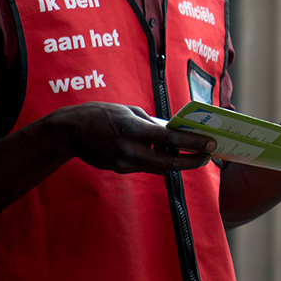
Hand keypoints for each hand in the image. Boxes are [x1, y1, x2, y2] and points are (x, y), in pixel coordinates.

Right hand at [43, 102, 216, 173]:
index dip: (194, 142)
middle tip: (208, 155)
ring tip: (191, 152)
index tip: (211, 143)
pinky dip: (157, 160)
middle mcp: (129, 149)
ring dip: (176, 160)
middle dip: (192, 160)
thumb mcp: (129, 111)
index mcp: (133, 129)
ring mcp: (124, 163)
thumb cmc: (100, 114)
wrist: (69, 132)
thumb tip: (173, 133)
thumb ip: (152, 123)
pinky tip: (163, 151)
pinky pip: (146, 167)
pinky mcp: (120, 170)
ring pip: (159, 167)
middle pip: (169, 162)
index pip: (171, 139)